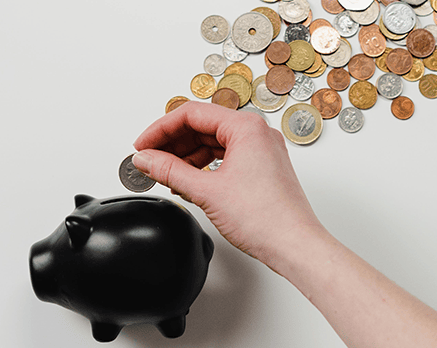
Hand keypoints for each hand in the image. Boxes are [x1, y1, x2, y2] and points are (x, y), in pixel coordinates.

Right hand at [132, 101, 320, 258]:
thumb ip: (169, 170)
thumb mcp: (206, 191)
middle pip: (202, 126)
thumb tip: (146, 159)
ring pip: (213, 142)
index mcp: (247, 127)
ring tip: (164, 173)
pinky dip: (203, 166)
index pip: (192, 114)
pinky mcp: (263, 168)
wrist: (294, 245)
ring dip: (186, 156)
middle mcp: (258, 134)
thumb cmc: (266, 218)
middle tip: (148, 159)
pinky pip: (226, 157)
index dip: (160, 129)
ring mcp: (262, 150)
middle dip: (172, 143)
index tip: (142, 146)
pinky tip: (187, 181)